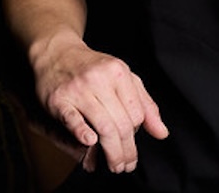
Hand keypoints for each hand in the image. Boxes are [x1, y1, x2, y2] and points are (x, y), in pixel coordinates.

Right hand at [33, 35, 167, 173]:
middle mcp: (99, 79)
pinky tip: (90, 142)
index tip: (131, 145)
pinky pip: (73, 119)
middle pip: (121, 124)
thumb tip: (161, 132)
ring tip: (115, 165)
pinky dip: (83, 133)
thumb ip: (144, 103)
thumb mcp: (122, 77)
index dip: (136, 134)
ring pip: (103, 126)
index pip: (136, 113)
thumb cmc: (92, 68)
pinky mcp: (59, 99)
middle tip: (126, 165)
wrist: (57, 53)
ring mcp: (78, 89)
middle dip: (126, 151)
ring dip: (112, 152)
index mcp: (118, 72)